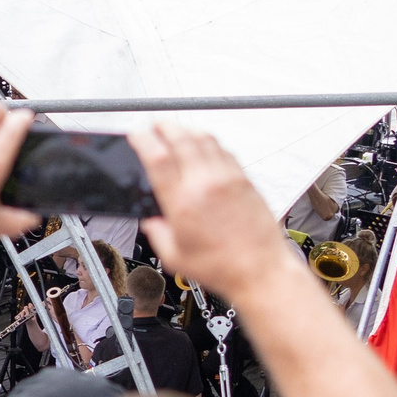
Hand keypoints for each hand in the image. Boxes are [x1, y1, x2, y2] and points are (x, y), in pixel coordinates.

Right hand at [133, 124, 298, 303]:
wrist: (260, 270)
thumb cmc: (224, 267)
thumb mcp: (176, 257)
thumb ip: (158, 235)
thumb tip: (152, 223)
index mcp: (183, 203)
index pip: (158, 157)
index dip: (143, 140)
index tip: (137, 135)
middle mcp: (206, 184)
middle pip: (181, 138)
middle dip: (164, 126)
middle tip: (155, 126)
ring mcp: (228, 179)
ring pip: (205, 139)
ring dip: (187, 130)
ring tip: (177, 131)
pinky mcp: (245, 180)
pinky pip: (224, 150)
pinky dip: (210, 142)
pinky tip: (205, 147)